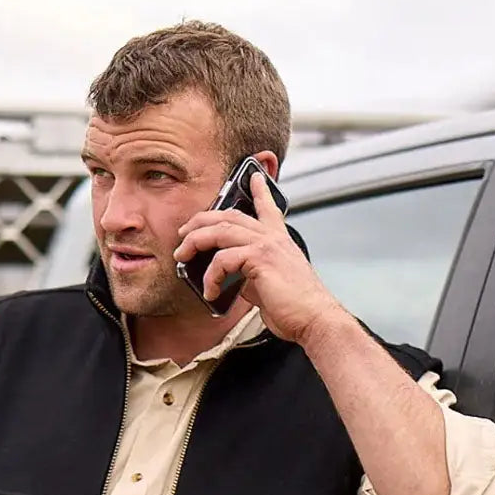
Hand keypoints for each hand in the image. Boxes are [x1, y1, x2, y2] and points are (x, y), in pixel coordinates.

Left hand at [174, 173, 343, 344]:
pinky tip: (210, 292)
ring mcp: (266, 245)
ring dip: (194, 242)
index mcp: (278, 240)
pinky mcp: (260, 259)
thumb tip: (233, 278)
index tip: (254, 177)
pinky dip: (210, 277)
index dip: (259, 190)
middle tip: (183, 233)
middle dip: (200, 221)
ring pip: (220, 231)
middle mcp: (272, 237)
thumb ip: (251, 274)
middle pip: (228, 216)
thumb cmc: (294, 307)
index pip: (267, 207)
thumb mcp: (269, 284)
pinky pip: (222, 259)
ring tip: (181, 256)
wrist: (312, 318)